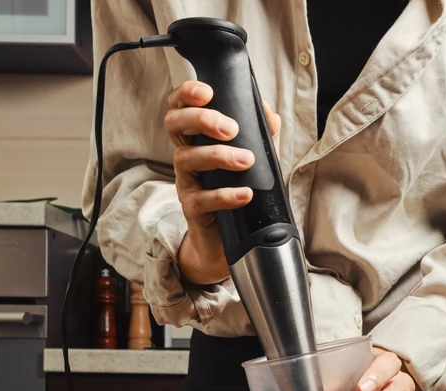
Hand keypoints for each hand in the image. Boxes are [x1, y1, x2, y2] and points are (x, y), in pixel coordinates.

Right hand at [164, 80, 281, 285]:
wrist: (228, 244)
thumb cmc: (237, 194)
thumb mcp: (254, 161)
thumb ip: (262, 136)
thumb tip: (270, 113)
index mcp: (196, 140)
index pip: (180, 108)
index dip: (186, 94)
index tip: (208, 92)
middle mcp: (186, 157)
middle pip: (175, 125)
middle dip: (201, 119)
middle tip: (231, 128)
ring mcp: (186, 183)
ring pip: (188, 159)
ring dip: (219, 156)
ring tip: (247, 160)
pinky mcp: (192, 210)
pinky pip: (202, 200)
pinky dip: (225, 195)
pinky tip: (245, 194)